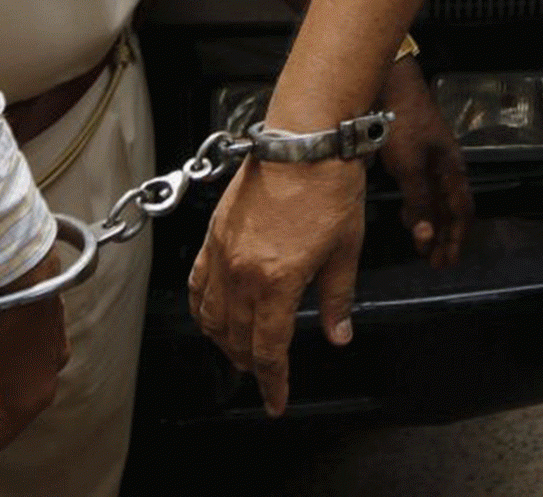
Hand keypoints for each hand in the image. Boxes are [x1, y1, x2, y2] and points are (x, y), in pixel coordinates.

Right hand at [189, 155, 367, 415]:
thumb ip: (337, 299)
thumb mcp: (346, 250)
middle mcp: (241, 273)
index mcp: (276, 282)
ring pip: (211, 316)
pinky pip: (196, 284)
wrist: (305, 141)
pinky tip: (211, 315)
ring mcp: (222, 254)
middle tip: (265, 376)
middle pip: (237, 338)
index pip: (269, 349)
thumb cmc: (330, 188)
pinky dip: (201, 308)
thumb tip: (339, 335)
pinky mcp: (213, 235)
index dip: (273, 381)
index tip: (276, 402)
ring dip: (223, 341)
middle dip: (250, 364)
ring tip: (240, 352)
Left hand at [377, 58, 472, 267]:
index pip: (463, 211)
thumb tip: (426, 238)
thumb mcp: (409, 167)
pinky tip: (407, 214)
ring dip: (431, 224)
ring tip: (422, 245)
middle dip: (445, 237)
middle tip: (436, 262)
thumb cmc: (403, 124)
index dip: (456, 238)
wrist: (391, 86)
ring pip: (437, 199)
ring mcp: (432, 159)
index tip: (446, 261)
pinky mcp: (415, 153)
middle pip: (451, 208)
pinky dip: (419, 206)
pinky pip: (423, 188)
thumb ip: (418, 202)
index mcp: (453, 169)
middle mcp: (447, 166)